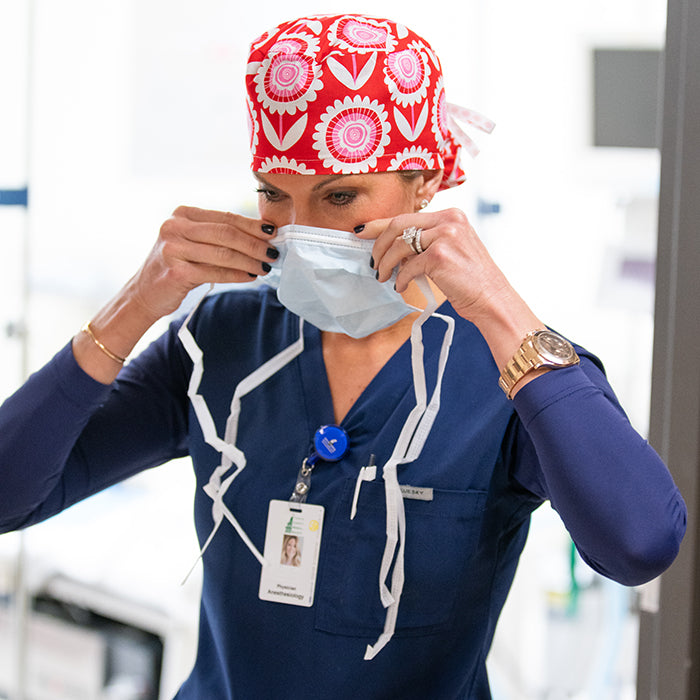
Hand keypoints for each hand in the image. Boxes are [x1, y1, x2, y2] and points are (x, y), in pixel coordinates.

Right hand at [131, 206, 277, 320]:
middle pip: (227, 233)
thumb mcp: (191, 242)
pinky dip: (237, 275)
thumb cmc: (175, 266)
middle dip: (255, 244)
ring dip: (250, 261)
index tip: (273, 233)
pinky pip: (216, 273)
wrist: (144, 293)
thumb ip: (218, 235)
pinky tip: (250, 276)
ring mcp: (173, 249)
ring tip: (265, 267)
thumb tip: (260, 236)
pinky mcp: (176, 272)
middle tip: (274, 253)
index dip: (253, 225)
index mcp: (182, 214)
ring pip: (224, 253)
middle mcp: (174, 227)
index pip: (226, 217)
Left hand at [356, 207, 545, 376]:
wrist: (491, 299)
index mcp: (450, 215)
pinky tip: (401, 287)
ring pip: (399, 246)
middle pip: (398, 225)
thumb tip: (392, 246)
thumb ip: (426, 241)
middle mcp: (449, 220)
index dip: (379, 224)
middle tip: (374, 263)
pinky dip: (400, 279)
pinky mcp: (439, 256)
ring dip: (386, 264)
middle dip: (379, 245)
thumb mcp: (450, 249)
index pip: (406, 215)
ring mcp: (445, 236)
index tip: (362, 233)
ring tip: (384, 277)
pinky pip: (408, 266)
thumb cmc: (470, 279)